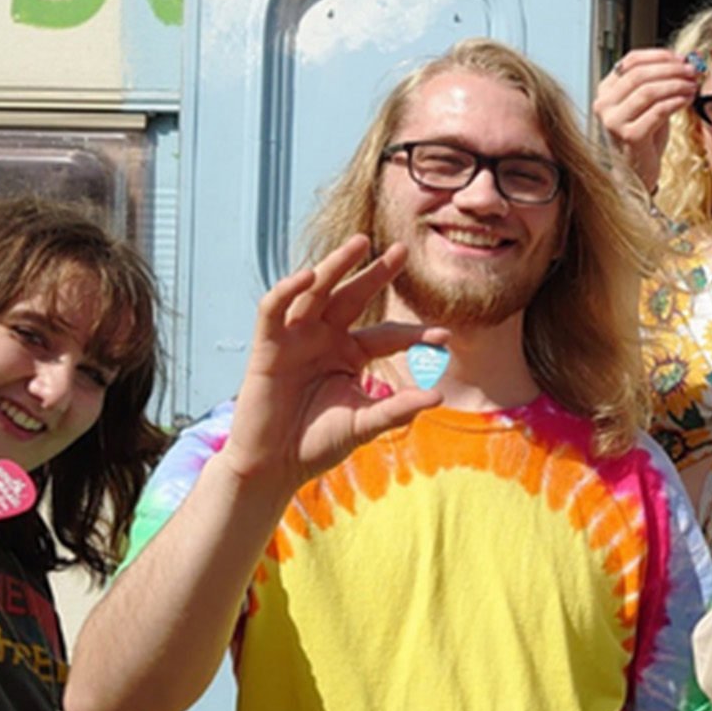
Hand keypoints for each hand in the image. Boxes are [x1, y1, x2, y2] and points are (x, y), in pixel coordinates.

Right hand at [218, 235, 447, 497]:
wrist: (273, 466)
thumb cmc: (316, 443)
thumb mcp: (363, 424)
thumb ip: (396, 409)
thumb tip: (438, 395)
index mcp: (350, 353)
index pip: (387, 335)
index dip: (414, 335)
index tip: (444, 337)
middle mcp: (324, 338)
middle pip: (352, 296)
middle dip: (375, 272)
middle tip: (401, 250)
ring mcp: (295, 338)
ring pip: (316, 292)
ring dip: (335, 265)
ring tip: (360, 244)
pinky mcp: (267, 346)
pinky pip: (274, 309)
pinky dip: (287, 290)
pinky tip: (307, 276)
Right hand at [592, 48, 699, 191]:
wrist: (637, 173)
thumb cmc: (644, 137)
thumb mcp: (647, 104)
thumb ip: (657, 82)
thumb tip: (683, 62)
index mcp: (606, 91)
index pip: (630, 61)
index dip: (658, 55)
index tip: (680, 58)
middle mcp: (604, 104)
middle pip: (640, 74)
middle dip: (670, 69)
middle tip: (691, 70)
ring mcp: (614, 121)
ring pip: (648, 90)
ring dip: (675, 84)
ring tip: (691, 85)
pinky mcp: (629, 136)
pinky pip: (657, 111)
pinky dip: (676, 102)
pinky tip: (687, 100)